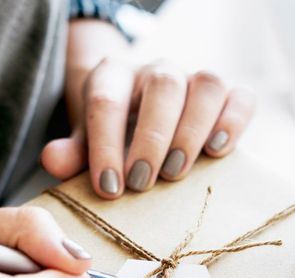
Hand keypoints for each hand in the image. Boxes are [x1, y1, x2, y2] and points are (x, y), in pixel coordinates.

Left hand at [42, 60, 255, 198]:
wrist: (141, 117)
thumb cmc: (112, 136)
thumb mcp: (86, 144)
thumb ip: (71, 154)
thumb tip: (53, 160)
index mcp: (114, 77)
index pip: (107, 100)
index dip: (106, 145)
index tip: (109, 188)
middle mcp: (156, 71)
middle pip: (162, 86)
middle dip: (152, 138)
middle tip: (143, 183)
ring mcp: (194, 80)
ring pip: (206, 85)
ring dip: (193, 131)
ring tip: (177, 172)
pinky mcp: (227, 96)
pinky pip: (240, 96)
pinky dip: (235, 121)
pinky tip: (218, 151)